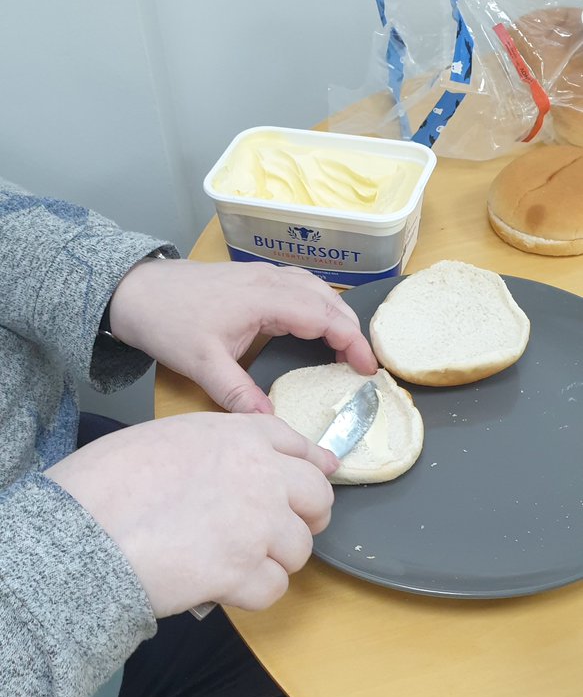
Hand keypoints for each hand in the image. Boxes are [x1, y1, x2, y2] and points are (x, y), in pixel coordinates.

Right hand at [46, 413, 337, 614]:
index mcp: (239, 437)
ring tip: (229, 562)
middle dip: (304, 518)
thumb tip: (244, 468)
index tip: (314, 479)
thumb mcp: (167, 439)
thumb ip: (217, 448)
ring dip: (271, 561)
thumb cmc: (107, 484)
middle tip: (277, 535)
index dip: (310, 466)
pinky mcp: (245, 571)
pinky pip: (273, 589)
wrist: (83, 530)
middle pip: (317, 498)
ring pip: (300, 549)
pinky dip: (250, 594)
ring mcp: (258, 525)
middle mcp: (261, 476)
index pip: (298, 447)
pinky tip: (219, 586)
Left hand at [109, 259, 376, 412]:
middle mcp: (271, 280)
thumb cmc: (169, 322)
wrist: (138, 290)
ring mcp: (264, 274)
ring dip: (337, 316)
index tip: (366, 369)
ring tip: (348, 348)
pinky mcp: (255, 277)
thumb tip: (270, 422)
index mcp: (264, 299)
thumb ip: (239, 394)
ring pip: (317, 289)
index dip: (351, 343)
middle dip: (351, 331)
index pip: (323, 318)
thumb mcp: (203, 365)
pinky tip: (318, 323)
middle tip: (364, 366)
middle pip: (328, 301)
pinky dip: (319, 305)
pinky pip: (301, 286)